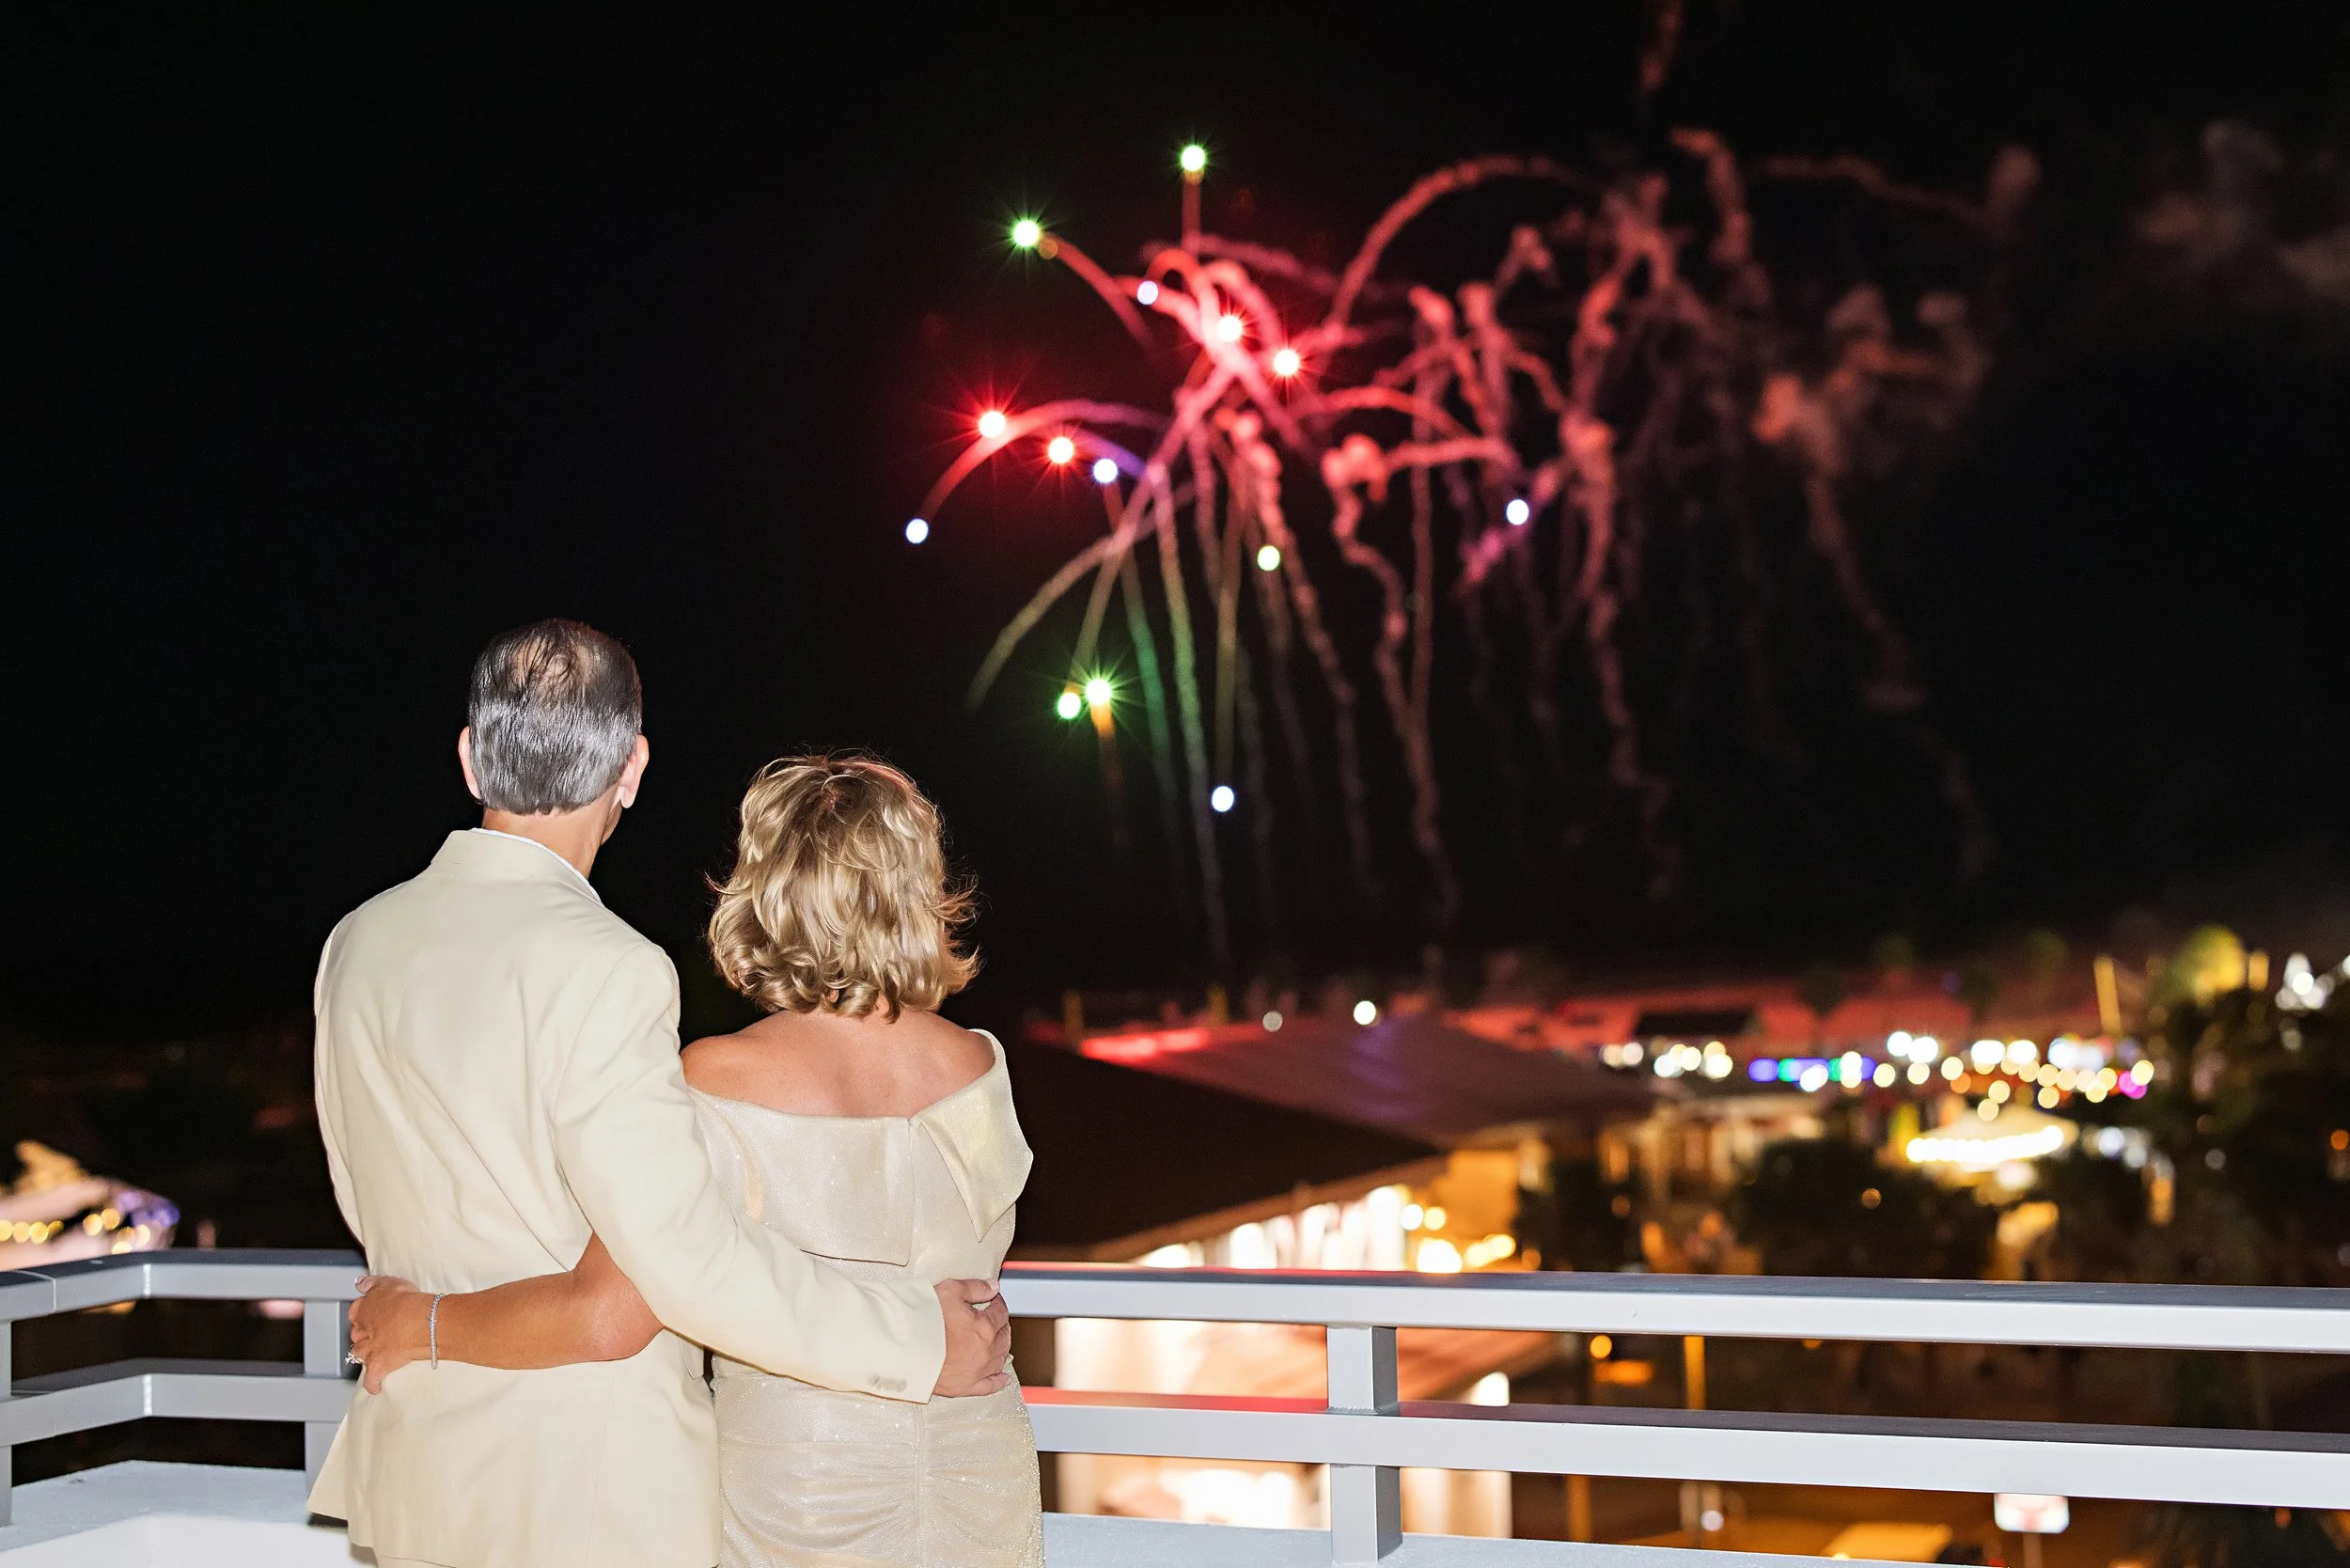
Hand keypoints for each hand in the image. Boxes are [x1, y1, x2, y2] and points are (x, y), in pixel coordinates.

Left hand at [347, 1275, 428, 1394]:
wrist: (418, 1322)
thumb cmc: (407, 1302)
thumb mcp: (390, 1283)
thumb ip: (373, 1283)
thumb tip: (361, 1283)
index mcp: (364, 1310)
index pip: (356, 1311)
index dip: (364, 1313)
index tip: (369, 1314)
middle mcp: (363, 1331)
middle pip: (356, 1334)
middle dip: (362, 1335)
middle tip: (374, 1334)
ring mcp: (369, 1349)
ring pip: (359, 1354)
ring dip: (364, 1355)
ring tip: (371, 1356)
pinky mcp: (379, 1366)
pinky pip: (372, 1378)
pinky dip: (373, 1383)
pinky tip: (375, 1386)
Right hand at [930, 1278, 1012, 1397]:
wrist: (901, 1349)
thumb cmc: (921, 1320)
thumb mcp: (950, 1291)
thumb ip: (975, 1288)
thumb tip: (993, 1287)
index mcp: (984, 1327)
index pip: (1000, 1313)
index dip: (998, 1304)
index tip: (993, 1300)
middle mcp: (985, 1351)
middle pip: (1003, 1336)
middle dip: (1001, 1325)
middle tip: (995, 1319)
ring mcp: (976, 1371)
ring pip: (1000, 1359)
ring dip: (1001, 1348)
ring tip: (996, 1341)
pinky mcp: (965, 1387)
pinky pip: (989, 1386)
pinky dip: (998, 1381)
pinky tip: (1002, 1378)